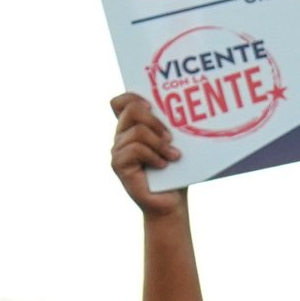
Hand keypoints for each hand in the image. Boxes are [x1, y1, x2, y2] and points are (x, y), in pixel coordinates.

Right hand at [111, 91, 184, 217]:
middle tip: (171, 137)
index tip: (153, 106)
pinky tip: (163, 165)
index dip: (133, 97)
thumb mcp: (174, 146)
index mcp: (132, 128)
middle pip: (130, 110)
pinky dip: (153, 156)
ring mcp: (117, 150)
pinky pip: (135, 149)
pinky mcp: (118, 164)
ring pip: (136, 131)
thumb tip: (182, 110)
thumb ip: (168, 128)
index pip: (120, 102)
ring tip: (174, 156)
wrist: (171, 203)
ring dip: (159, 143)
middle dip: (154, 120)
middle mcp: (121, 136)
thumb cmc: (175, 173)